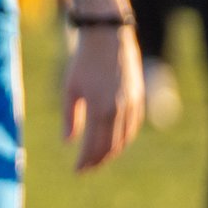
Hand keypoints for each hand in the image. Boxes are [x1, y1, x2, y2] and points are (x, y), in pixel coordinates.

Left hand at [63, 24, 143, 170]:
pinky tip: (113, 142)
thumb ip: (70, 117)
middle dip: (97, 161)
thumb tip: (69, 142)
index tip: (76, 170)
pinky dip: (123, 139)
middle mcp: (119, 111)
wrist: (107, 37)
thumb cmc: (83, 61)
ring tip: (97, 158)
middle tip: (85, 168)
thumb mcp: (70, 89)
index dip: (85, 162)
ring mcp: (132, 105)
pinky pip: (133, 127)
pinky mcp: (139, 99)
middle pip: (110, 147)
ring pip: (124, 139)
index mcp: (100, 110)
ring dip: (111, 152)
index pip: (94, 146)